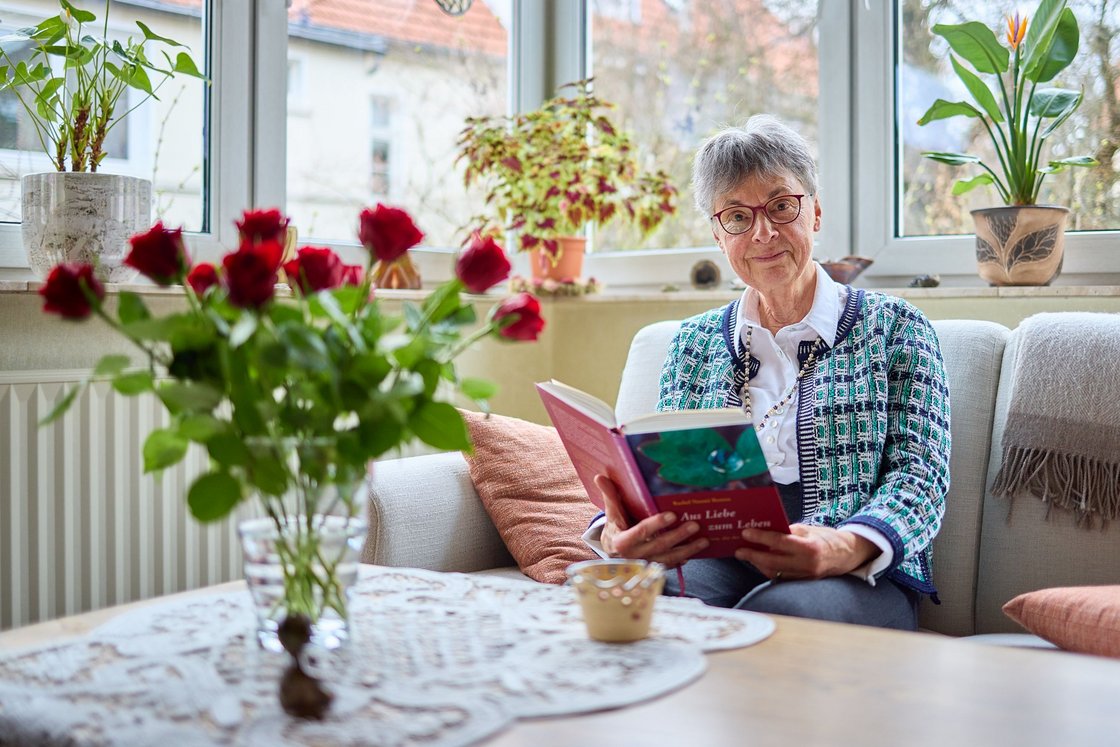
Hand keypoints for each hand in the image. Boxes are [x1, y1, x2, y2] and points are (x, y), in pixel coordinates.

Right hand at [595, 474, 708, 567]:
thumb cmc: (615, 528)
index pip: (640, 532)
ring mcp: (644, 565)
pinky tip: (694, 553)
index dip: (656, 524)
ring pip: (668, 559)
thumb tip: (600, 477)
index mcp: (622, 542)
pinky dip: (682, 560)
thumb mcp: (611, 513)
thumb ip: (609, 496)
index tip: (671, 515)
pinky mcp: (652, 569)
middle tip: (695, 525)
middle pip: (659, 546)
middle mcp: (634, 556)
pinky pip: (670, 565)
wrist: (612, 552)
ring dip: (687, 550)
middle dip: (678, 536)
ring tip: (703, 541)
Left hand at [734, 524, 878, 580]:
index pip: (779, 542)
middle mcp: (807, 564)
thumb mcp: (809, 529)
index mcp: (809, 547)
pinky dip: (770, 570)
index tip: (746, 534)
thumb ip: (789, 532)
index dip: (761, 538)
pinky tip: (760, 563)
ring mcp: (806, 576)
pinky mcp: (804, 583)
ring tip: (747, 556)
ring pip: (775, 572)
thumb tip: (767, 531)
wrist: (848, 555)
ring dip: (759, 564)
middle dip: (753, 556)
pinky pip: (782, 578)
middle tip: (739, 551)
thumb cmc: (826, 538)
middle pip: (773, 561)